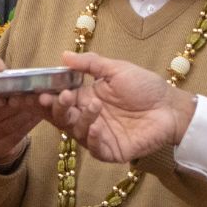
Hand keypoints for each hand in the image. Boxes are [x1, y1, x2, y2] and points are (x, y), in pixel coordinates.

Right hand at [44, 52, 195, 163]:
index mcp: (86, 98)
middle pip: (63, 118)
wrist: (171, 106)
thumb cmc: (145, 87)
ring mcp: (99, 136)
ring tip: (94, 105)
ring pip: (77, 132)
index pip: (60, 100)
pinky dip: (92, 138)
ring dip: (80, 118)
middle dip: (59, 108)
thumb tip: (64, 56)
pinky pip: (95, 149)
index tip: (36, 92)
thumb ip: (90, 64)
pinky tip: (94, 127)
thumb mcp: (116, 69)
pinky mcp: (112, 151)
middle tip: (63, 97)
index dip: (46, 98)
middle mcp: (89, 118)